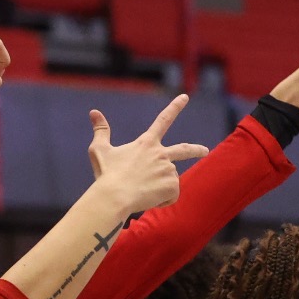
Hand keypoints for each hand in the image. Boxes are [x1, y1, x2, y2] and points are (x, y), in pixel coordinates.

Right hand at [86, 94, 210, 217]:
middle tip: (205, 151)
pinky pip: (171, 196)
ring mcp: (168, 169)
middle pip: (184, 150)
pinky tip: (147, 199)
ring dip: (158, 188)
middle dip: (196, 150)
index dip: (175, 107)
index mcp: (146, 143)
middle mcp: (161, 153)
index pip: (163, 120)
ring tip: (140, 191)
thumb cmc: (106, 174)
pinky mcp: (172, 185)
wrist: (114, 196)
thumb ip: (101, 130)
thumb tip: (93, 112)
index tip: (185, 97)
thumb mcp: (100, 150)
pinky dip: (161, 201)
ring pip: (168, 180)